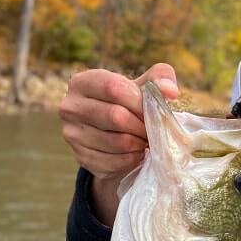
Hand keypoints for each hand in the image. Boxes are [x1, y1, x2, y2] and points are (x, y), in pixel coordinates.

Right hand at [59, 63, 179, 224]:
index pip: (114, 87)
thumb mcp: (144, 86)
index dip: (139, 101)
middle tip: (152, 130)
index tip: (151, 110)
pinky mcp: (80, 157)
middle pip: (115, 116)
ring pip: (117, 141)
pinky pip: (114, 162)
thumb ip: (160, 78)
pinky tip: (136, 153)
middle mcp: (70, 107)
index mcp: (82, 82)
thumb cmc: (130, 104)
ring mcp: (71, 134)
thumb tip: (170, 90)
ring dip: (139, 143)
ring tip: (146, 140)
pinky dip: (131, 159)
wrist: (114, 135)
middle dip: (141, 126)